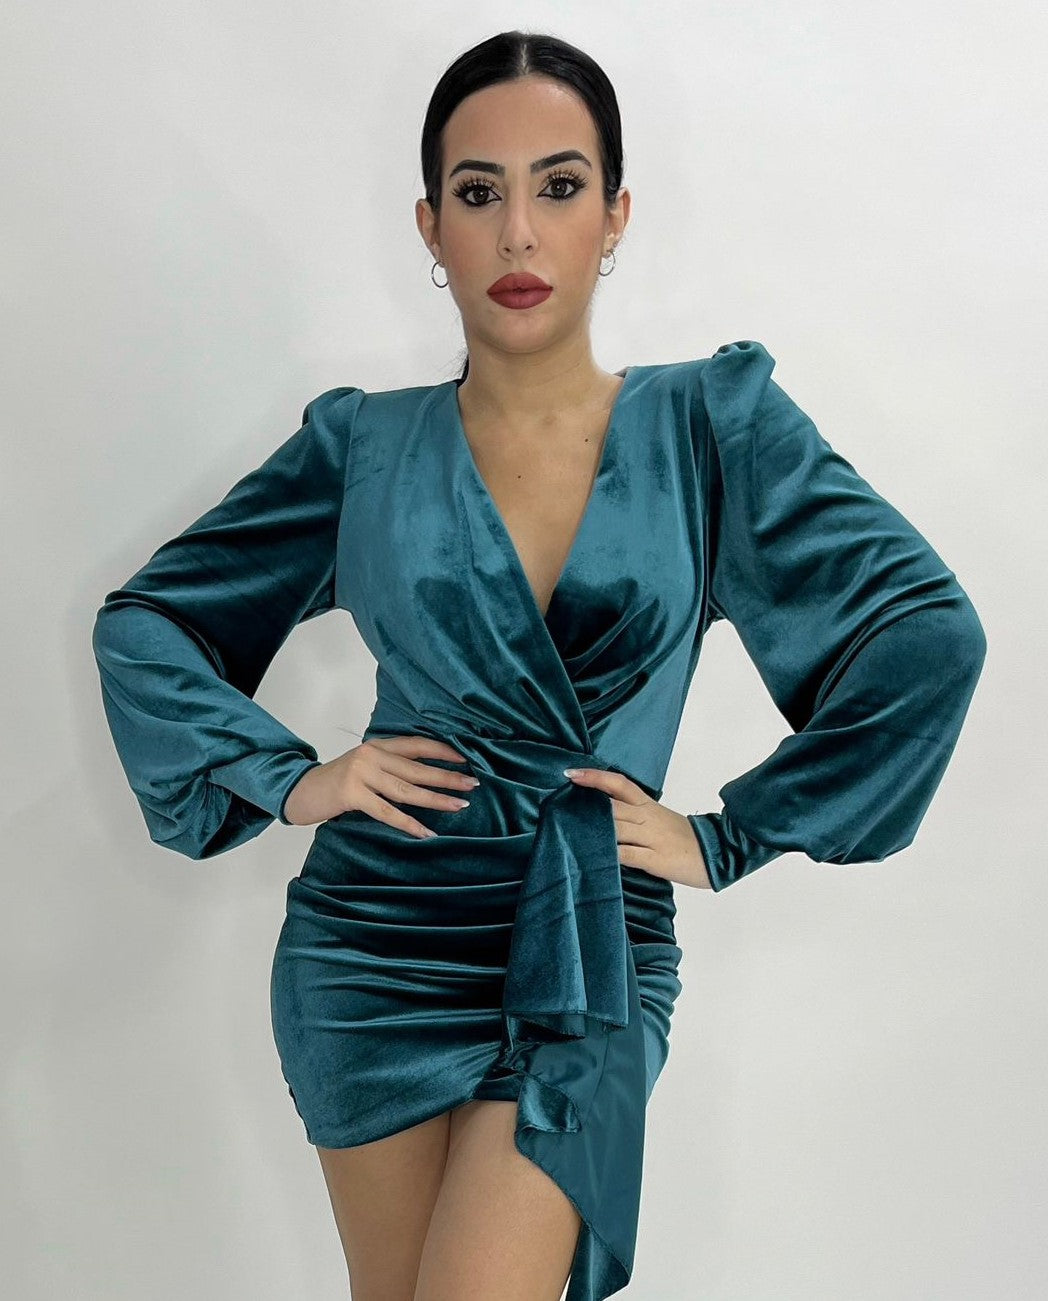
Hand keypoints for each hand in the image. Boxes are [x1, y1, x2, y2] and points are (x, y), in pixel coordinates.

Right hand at [283, 735, 478, 837]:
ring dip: (436, 799)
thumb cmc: (337, 782)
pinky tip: (426, 832)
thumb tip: (427, 777)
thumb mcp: (365, 765)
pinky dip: (408, 824)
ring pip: (407, 790)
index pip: (417, 744)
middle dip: (447, 777)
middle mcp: (371, 754)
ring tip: (458, 806)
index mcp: (378, 745)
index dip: (443, 751)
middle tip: (472, 785)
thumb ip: (390, 766)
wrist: (300, 790)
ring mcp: (361, 773)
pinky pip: (387, 811)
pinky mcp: (352, 794)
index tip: (466, 760)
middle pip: (418, 768)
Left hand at [564, 768, 712, 888]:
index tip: (571, 773)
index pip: (619, 784)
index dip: (595, 777)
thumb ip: (634, 815)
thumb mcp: (659, 819)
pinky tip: (595, 856)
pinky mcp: (656, 859)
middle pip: (612, 805)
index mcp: (648, 805)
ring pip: (617, 828)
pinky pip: (628, 854)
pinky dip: (610, 854)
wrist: (717, 853)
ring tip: (567, 830)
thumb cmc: (685, 838)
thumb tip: (604, 814)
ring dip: (592, 829)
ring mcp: (651, 838)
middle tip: (558, 805)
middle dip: (586, 805)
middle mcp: (647, 818)